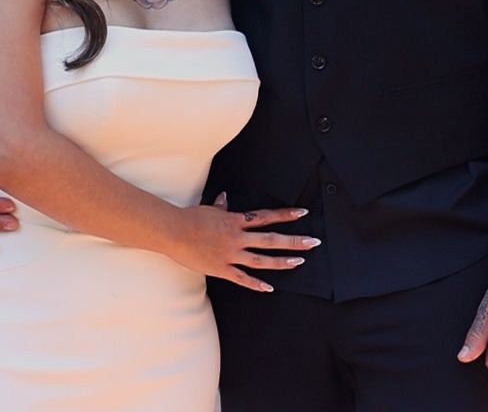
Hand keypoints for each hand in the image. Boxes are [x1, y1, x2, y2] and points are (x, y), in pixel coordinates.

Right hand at [163, 193, 318, 292]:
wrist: (173, 232)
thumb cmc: (190, 218)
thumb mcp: (209, 209)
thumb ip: (221, 207)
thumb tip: (226, 198)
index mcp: (236, 221)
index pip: (267, 217)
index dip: (286, 215)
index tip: (303, 213)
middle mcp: (238, 237)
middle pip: (271, 239)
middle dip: (294, 241)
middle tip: (313, 242)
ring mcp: (231, 254)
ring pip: (261, 260)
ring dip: (281, 261)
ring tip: (298, 262)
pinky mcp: (221, 269)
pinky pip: (242, 278)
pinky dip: (256, 284)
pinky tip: (270, 288)